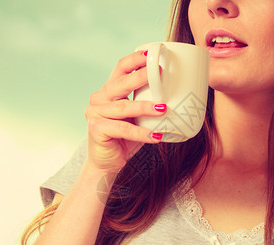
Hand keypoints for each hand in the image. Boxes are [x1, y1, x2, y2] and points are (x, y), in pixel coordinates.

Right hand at [84, 50, 165, 173]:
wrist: (107, 163)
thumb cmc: (124, 139)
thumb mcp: (136, 118)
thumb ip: (146, 104)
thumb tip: (178, 96)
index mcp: (109, 91)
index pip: (121, 68)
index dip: (135, 59)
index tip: (152, 53)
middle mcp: (99, 98)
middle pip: (121, 83)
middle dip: (142, 76)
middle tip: (161, 73)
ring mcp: (95, 112)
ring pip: (124, 107)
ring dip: (145, 107)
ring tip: (164, 109)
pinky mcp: (96, 128)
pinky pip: (123, 129)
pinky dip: (141, 133)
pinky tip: (156, 136)